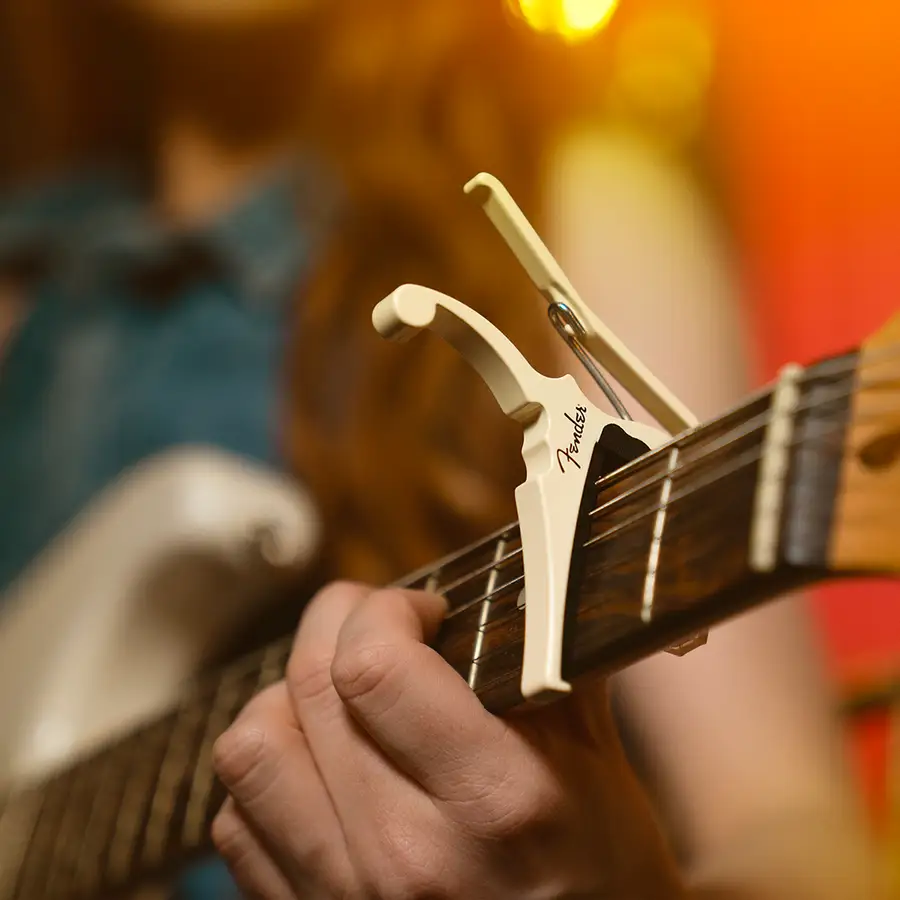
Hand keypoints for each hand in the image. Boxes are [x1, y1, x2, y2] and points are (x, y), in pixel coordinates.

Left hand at [211, 582, 685, 898]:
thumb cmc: (603, 877)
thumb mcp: (601, 764)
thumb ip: (546, 663)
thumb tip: (520, 579)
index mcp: (493, 799)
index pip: (376, 666)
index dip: (387, 609)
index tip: (423, 611)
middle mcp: (404, 854)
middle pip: (310, 687)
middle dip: (337, 622)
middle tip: (377, 623)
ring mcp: (344, 899)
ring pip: (252, 749)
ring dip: (288, 698)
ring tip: (338, 695)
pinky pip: (238, 822)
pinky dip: (272, 773)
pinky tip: (322, 768)